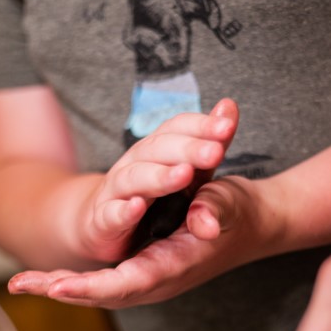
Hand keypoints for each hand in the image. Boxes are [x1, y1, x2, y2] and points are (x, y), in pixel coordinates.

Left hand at [8, 155, 283, 307]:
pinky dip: (80, 283)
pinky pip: (109, 284)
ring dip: (64, 287)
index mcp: (175, 265)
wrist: (257, 227)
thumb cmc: (238, 214)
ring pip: (102, 292)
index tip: (58, 285)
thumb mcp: (226, 205)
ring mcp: (154, 280)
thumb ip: (213, 212)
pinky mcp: (150, 272)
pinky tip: (54, 278)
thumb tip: (206, 223)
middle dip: (64, 289)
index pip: (128, 282)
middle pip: (105, 294)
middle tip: (22, 284)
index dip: (92, 285)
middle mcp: (161, 279)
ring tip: (24, 282)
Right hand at [73, 98, 238, 262]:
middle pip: (158, 150)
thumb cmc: (150, 198)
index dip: (201, 126)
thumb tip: (229, 105)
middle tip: (216, 152)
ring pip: (135, 178)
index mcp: (155, 150)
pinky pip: (111, 214)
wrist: (100, 225)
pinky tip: (137, 207)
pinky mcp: (103, 221)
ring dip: (160, 176)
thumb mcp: (185, 171)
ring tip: (185, 174)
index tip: (227, 125)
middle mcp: (134, 164)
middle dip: (188, 149)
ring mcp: (116, 192)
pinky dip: (123, 210)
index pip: (176, 128)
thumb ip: (206, 142)